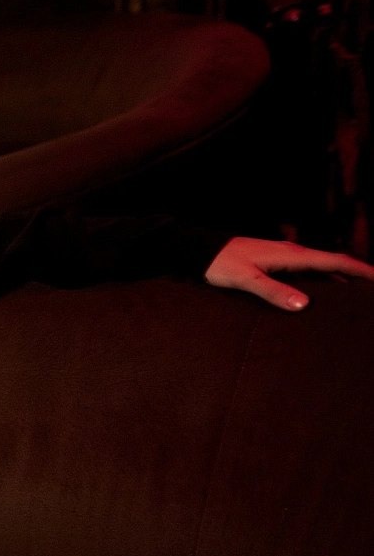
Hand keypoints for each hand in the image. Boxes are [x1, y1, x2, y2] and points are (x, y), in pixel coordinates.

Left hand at [205, 237, 373, 310]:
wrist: (200, 250)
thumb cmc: (221, 264)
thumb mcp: (246, 279)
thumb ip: (273, 291)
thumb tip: (304, 304)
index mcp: (291, 255)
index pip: (335, 262)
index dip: (361, 270)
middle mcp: (292, 252)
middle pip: (333, 263)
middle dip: (356, 275)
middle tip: (372, 292)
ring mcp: (284, 256)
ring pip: (320, 267)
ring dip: (339, 278)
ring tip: (356, 294)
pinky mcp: (274, 262)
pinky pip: (306, 271)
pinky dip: (320, 280)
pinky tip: (321, 293)